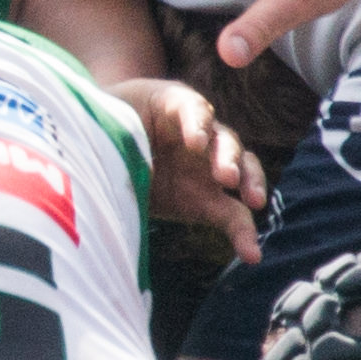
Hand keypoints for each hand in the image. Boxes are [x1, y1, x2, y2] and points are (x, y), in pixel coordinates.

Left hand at [105, 76, 266, 262]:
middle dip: (227, 157)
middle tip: (226, 176)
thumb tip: (123, 165)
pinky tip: (251, 253)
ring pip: (240, 170)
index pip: (191, 108)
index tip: (196, 142)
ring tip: (254, 202)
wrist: (109, 146)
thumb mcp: (106, 122)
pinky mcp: (208, 199)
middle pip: (223, 140)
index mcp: (172, 106)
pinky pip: (233, 214)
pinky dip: (243, 233)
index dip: (196, 123)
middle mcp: (199, 134)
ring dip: (249, 184)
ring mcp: (207, 167)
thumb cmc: (110, 123)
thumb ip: (115, 139)